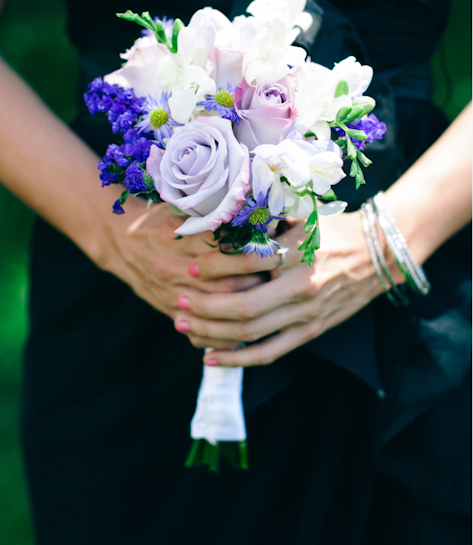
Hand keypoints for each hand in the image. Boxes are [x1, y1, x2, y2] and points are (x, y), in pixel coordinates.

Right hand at [98, 196, 263, 322]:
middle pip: (226, 286)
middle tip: (283, 283)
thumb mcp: (188, 209)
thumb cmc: (163, 218)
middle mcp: (174, 268)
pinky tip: (249, 331)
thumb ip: (223, 217)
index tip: (279, 252)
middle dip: (258, 286)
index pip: (226, 252)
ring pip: (215, 311)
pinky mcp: (169, 310)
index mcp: (180, 237)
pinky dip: (224, 336)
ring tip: (273, 302)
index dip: (256, 256)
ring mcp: (171, 293)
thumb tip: (270, 221)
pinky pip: (199, 332)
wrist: (118, 239)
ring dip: (246, 310)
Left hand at [170, 210, 385, 365]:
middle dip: (204, 308)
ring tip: (184, 328)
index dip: (215, 269)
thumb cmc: (336, 231)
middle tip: (178, 303)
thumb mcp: (303, 219)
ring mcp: (308, 312)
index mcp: (299, 253)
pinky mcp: (311, 331)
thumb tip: (222, 222)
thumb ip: (267, 225)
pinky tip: (212, 357)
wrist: (379, 254)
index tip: (191, 269)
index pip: (249, 263)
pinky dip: (238, 359)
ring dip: (212, 334)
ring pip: (251, 333)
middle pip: (244, 307)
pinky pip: (269, 352)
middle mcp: (303, 285)